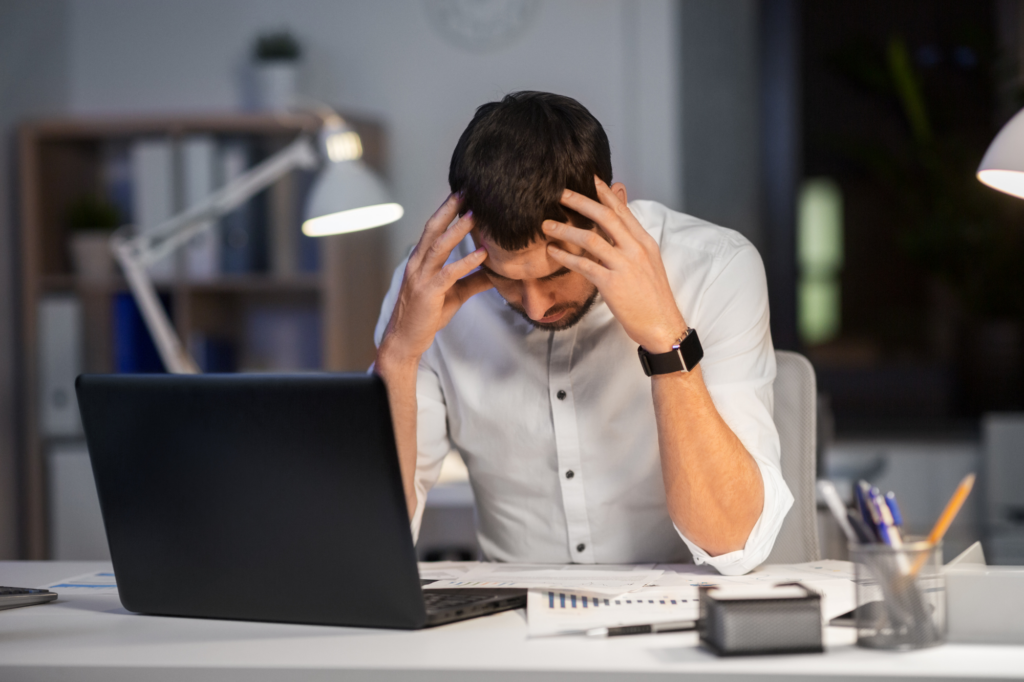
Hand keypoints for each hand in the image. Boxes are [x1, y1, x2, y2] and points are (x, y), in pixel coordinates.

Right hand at [379, 194, 491, 365]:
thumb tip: (497, 272)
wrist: (405, 340)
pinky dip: (466, 262)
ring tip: (476, 214)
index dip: (447, 210)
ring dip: (458, 230)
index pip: (433, 229)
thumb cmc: (427, 315)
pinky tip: (482, 254)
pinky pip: (448, 274)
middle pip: (433, 229)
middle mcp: (418, 264)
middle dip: (449, 209)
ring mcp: (421, 277)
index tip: (463, 193)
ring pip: (439, 247)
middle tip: (466, 190)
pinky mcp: (428, 293)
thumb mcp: (455, 294)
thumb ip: (473, 280)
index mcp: (421, 260)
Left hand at [543, 177, 684, 352]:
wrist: (662, 325)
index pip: (622, 211)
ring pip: (591, 239)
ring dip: (566, 230)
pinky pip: (584, 265)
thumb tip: (618, 227)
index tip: (589, 178)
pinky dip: (566, 257)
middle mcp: (636, 250)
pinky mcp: (612, 284)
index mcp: (644, 242)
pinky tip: (553, 252)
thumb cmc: (653, 297)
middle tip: (560, 193)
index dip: (604, 193)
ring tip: (547, 225)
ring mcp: (624, 266)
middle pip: (606, 217)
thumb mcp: (648, 263)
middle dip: (581, 202)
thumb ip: (631, 242)